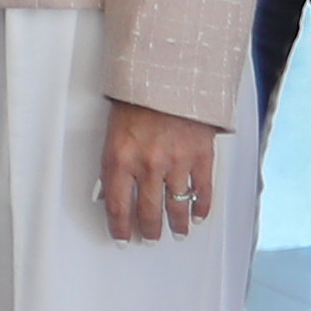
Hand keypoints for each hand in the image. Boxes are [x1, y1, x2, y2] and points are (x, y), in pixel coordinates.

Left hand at [99, 100, 219, 245]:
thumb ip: (114, 161)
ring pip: (176, 206)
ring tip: (176, 233)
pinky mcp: (200, 156)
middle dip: (148, 230)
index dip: (119, 226)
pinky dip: (201, 207)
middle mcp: (148, 165)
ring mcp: (176, 162)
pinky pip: (202, 191)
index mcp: (120, 157)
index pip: (117, 205)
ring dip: (176, 224)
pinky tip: (198, 215)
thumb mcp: (113, 129)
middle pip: (147, 211)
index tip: (121, 237)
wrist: (171, 73)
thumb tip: (108, 190)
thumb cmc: (139, 96)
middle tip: (149, 237)